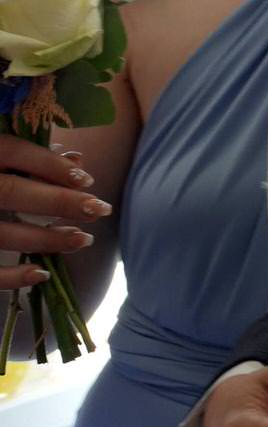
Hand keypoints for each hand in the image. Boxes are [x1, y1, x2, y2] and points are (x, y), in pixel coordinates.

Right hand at [0, 139, 106, 287]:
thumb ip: (26, 156)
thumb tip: (76, 160)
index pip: (12, 150)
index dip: (49, 164)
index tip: (87, 179)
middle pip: (10, 192)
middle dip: (59, 202)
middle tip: (99, 209)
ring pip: (0, 233)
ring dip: (46, 238)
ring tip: (82, 240)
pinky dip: (11, 276)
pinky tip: (41, 273)